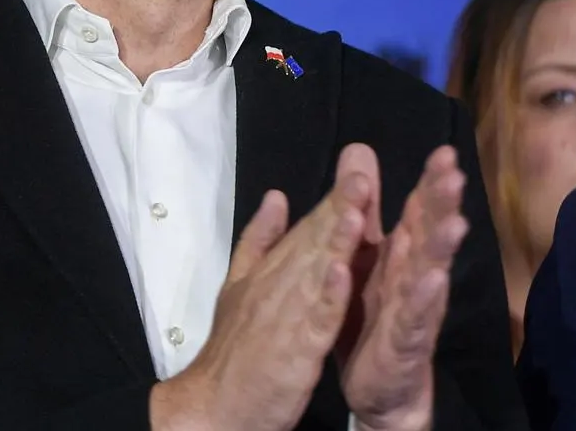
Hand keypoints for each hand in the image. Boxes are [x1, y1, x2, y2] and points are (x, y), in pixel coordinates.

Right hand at [151, 146, 376, 430]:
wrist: (212, 404)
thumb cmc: (233, 348)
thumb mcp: (241, 285)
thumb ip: (260, 240)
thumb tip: (276, 196)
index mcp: (271, 271)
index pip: (307, 230)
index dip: (334, 200)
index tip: (359, 171)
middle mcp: (277, 286)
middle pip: (312, 242)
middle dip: (339, 207)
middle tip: (363, 175)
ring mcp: (284, 318)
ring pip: (315, 273)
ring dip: (335, 240)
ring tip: (357, 209)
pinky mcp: (292, 351)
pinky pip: (313, 321)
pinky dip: (327, 297)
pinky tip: (343, 274)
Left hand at [336, 146, 469, 430]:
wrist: (379, 389)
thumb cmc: (374, 317)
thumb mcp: (364, 258)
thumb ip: (365, 209)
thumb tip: (359, 153)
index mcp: (401, 255)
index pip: (420, 211)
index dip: (432, 182)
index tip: (445, 151)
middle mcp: (415, 277)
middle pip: (432, 235)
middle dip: (444, 206)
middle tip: (456, 175)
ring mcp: (414, 310)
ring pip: (431, 274)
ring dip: (441, 248)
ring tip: (455, 223)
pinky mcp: (405, 342)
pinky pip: (413, 319)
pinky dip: (422, 300)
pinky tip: (431, 280)